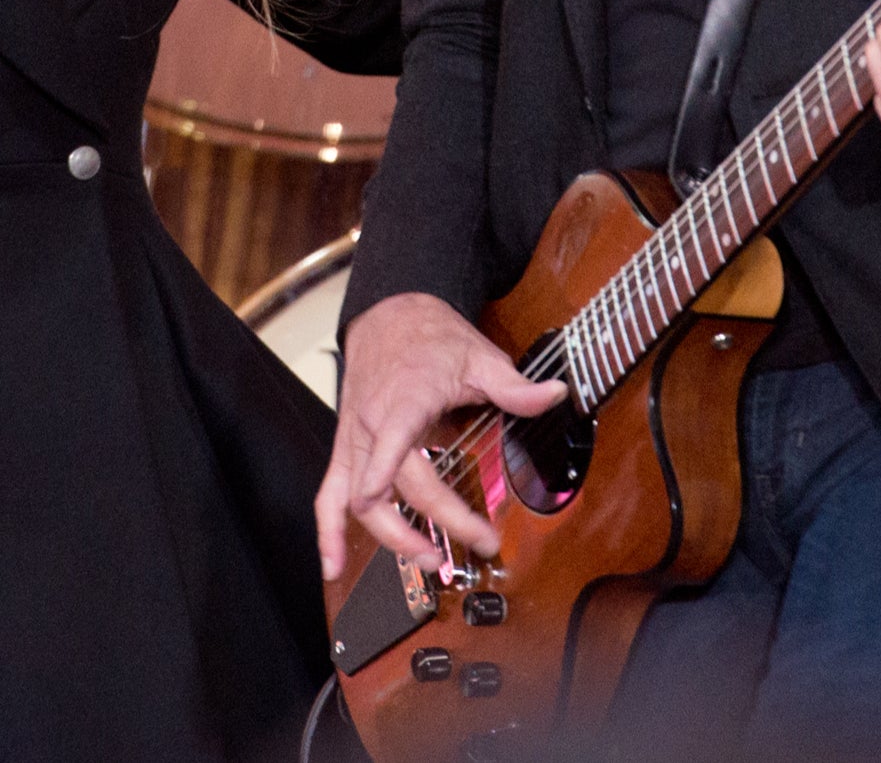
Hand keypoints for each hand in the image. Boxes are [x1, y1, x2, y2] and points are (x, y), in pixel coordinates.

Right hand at [316, 293, 565, 577]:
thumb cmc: (430, 337)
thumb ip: (514, 384)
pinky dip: (327, 533)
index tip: (428, 520)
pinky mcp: (347, 451)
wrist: (389, 316)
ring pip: (357, 500)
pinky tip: (333, 566)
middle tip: (478, 541)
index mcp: (404, 399)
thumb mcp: (478, 355)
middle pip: (390, 488)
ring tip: (429, 562)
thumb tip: (553, 395)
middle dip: (431, 524)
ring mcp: (355, 441)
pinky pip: (327, 495)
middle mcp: (372, 424)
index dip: (400, 481)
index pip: (396, 443)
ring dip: (390, 538)